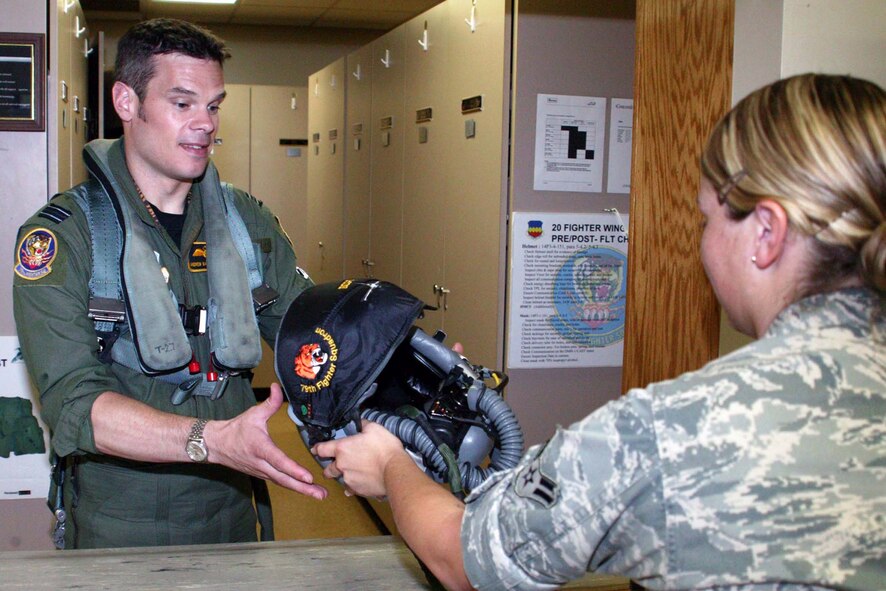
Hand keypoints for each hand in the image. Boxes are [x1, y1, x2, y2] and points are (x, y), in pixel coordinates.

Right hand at [205, 383, 326, 499]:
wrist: (215, 445)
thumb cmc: (235, 429)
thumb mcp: (253, 414)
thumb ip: (270, 403)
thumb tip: (278, 386)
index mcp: (261, 448)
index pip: (279, 461)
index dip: (294, 470)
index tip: (308, 477)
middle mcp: (261, 464)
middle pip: (284, 479)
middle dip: (304, 488)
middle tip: (321, 495)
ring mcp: (261, 472)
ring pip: (282, 483)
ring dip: (301, 490)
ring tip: (319, 495)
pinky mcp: (261, 475)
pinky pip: (279, 482)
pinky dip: (292, 486)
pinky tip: (305, 489)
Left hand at [312, 420, 407, 497]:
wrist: (395, 471)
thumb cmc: (384, 448)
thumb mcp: (374, 429)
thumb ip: (363, 425)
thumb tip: (360, 422)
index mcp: (342, 449)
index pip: (322, 449)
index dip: (317, 449)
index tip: (315, 450)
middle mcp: (341, 465)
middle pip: (328, 469)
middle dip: (330, 468)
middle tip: (335, 465)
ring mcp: (348, 479)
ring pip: (341, 479)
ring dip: (344, 476)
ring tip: (353, 474)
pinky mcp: (357, 490)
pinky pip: (351, 489)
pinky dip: (354, 486)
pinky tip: (361, 483)